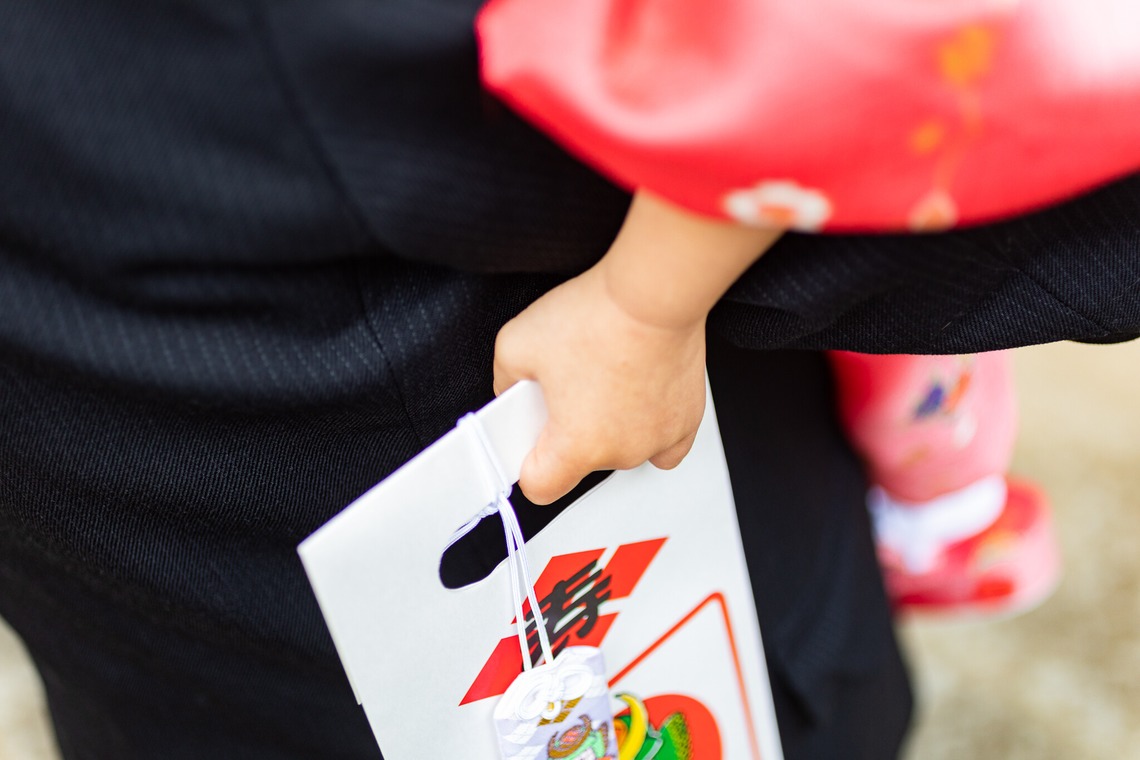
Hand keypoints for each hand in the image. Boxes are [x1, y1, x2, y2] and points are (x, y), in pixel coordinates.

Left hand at [493, 265, 706, 504]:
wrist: (653, 293)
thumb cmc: (596, 317)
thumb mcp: (516, 343)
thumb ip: (505, 380)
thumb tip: (511, 391)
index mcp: (577, 446)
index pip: (541, 488)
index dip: (530, 465)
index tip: (532, 441)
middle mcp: (621, 452)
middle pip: (583, 463)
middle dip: (570, 431)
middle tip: (567, 386)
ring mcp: (657, 439)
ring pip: (622, 449)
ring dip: (610, 425)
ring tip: (605, 378)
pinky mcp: (685, 421)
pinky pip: (663, 443)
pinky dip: (648, 426)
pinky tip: (638, 399)